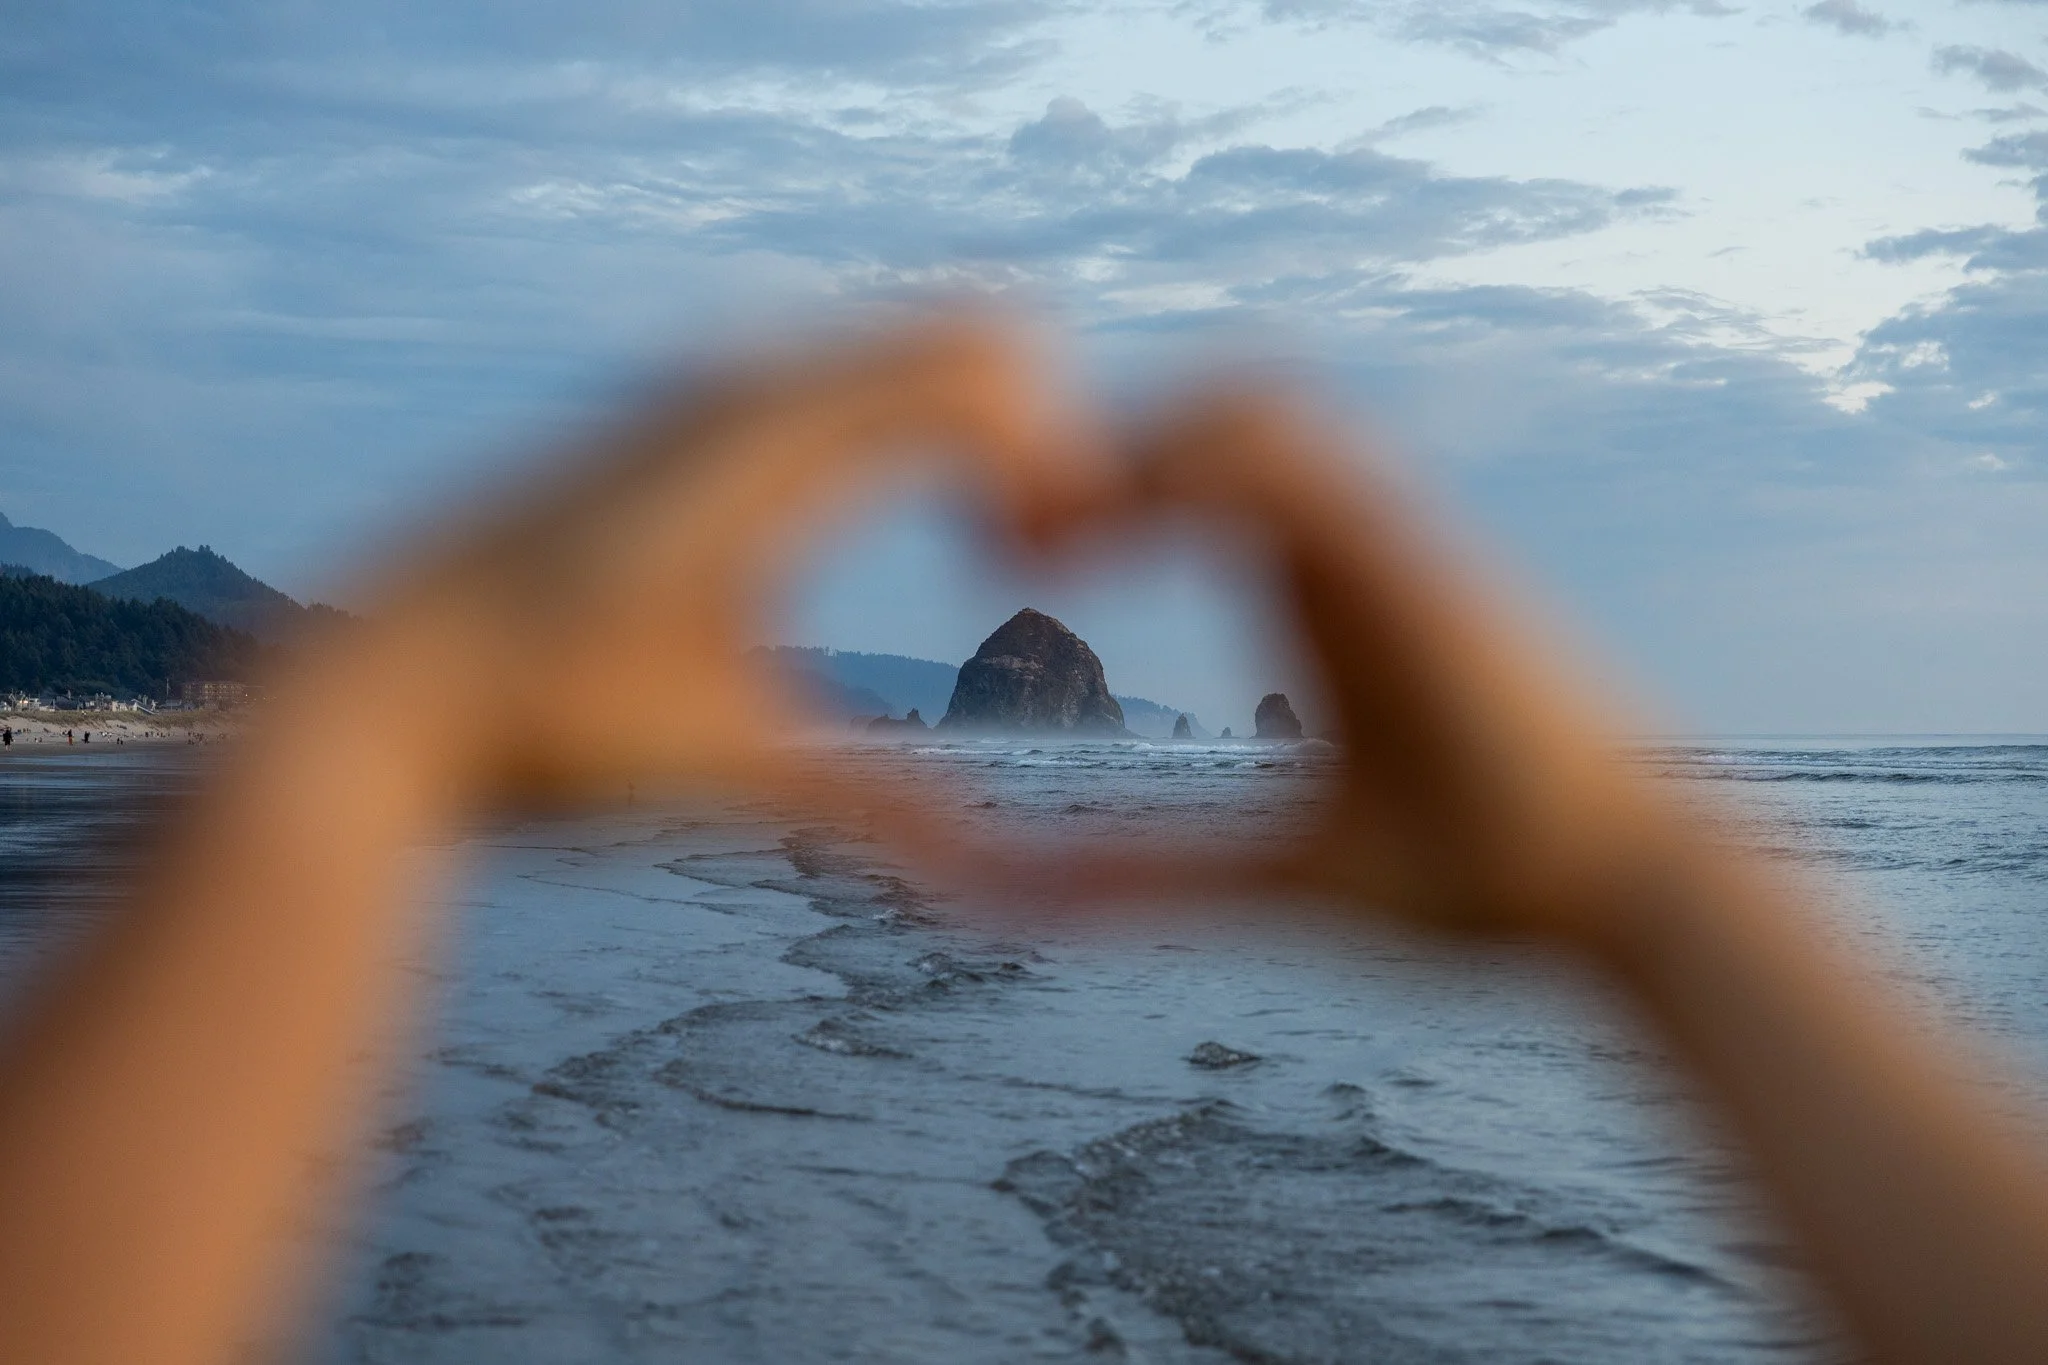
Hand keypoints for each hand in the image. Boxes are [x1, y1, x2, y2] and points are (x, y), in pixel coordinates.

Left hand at [321, 312, 1102, 809]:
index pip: (978, 369)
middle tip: (1045, 544)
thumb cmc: (542, 729)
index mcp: (765, 448)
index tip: (1057, 554)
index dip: (1059, 449)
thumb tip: (1001, 873)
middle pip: (961, 334)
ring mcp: (691, 392)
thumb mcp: (728, 764)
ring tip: (989, 538)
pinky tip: (890, 515)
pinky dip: (897, 425)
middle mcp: (730, 387)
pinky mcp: (664, 423)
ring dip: (967, 425)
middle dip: (1033, 429)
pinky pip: (828, 377)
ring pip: (893, 350)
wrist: (363, 698)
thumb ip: (876, 802)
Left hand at [1036, 386, 1686, 948]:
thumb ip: (1154, 873)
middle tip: (1008, 544)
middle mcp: (1348, 546)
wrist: (1618, 892)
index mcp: (1314, 586)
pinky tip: (1134, 532)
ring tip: (1056, 542)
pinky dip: (1209, 469)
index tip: (1009, 562)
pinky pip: (1302, 466)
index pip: (1189, 472)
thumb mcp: (1278, 871)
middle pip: (1213, 410)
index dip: (1091, 486)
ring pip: (1255, 405)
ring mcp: (1389, 543)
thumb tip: (1022, 907)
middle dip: (1098, 446)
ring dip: (1145, 444)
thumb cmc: (1469, 875)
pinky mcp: (1418, 565)